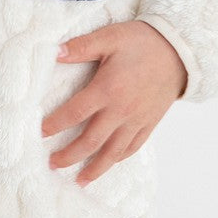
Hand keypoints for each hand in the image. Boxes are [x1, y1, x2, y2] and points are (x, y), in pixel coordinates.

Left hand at [40, 20, 186, 186]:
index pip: (74, 113)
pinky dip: (118, 159)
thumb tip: (55, 53)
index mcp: (107, 89)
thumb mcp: (109, 37)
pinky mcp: (149, 123)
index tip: (39, 133)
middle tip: (52, 163)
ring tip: (79, 180)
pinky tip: (108, 164)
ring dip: (94, 168)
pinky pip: (132, 147)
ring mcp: (136, 120)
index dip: (55, 125)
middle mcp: (121, 110)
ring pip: (112, 151)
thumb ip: (81, 47)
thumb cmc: (141, 41)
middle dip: (69, 155)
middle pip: (90, 140)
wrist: (178, 50)